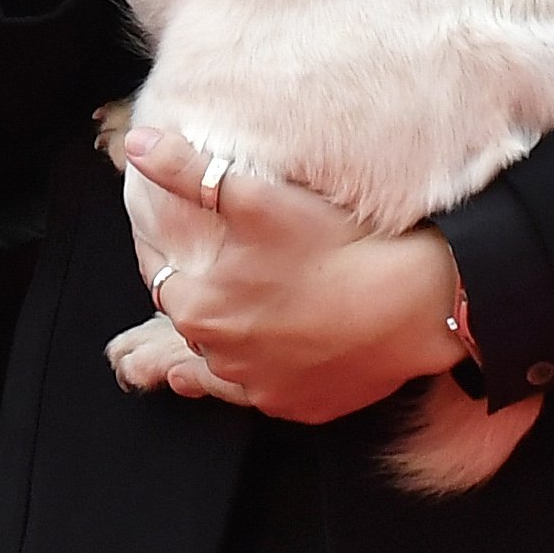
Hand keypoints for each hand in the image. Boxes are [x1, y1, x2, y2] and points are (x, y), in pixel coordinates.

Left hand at [115, 126, 463, 421]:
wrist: (416, 302)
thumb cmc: (332, 246)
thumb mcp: (251, 195)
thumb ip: (185, 170)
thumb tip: (137, 145)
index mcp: (200, 310)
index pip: (166, 283)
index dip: (182, 261)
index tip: (202, 247)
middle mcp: (223, 360)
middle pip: (199, 325)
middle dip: (211, 299)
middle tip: (239, 272)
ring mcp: (265, 391)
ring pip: (231, 363)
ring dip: (239, 338)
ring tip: (260, 309)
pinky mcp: (305, 407)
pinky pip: (275, 390)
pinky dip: (276, 369)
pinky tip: (291, 345)